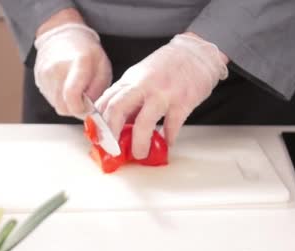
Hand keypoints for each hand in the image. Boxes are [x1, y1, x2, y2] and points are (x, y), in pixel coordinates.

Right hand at [34, 15, 111, 117]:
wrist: (63, 35)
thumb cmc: (86, 52)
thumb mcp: (103, 67)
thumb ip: (98, 89)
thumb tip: (89, 109)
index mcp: (79, 63)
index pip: (72, 96)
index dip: (81, 110)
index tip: (88, 108)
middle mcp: (58, 69)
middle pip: (64, 106)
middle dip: (76, 109)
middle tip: (85, 100)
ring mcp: (45, 74)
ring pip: (57, 105)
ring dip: (68, 104)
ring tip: (76, 90)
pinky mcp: (39, 79)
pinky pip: (51, 99)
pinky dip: (61, 98)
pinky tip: (66, 86)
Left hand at [96, 33, 228, 158]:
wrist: (197, 51)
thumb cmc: (168, 66)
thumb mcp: (141, 76)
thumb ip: (129, 98)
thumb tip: (120, 126)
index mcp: (129, 80)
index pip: (105, 102)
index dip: (98, 124)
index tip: (98, 139)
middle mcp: (143, 86)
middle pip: (117, 109)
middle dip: (111, 133)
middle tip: (112, 150)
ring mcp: (163, 93)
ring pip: (144, 122)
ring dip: (139, 143)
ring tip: (140, 154)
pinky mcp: (183, 100)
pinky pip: (172, 125)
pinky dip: (168, 138)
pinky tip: (167, 143)